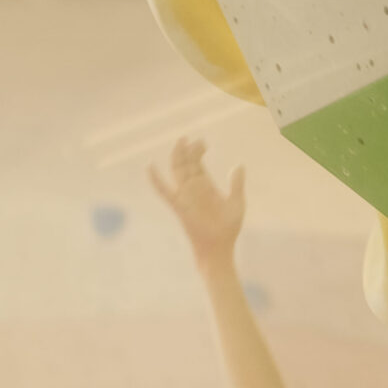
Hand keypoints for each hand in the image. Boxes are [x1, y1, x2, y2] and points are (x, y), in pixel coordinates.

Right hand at [147, 137, 246, 260]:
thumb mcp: (236, 203)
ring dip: (178, 157)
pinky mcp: (179, 206)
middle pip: (186, 164)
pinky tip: (149, 166)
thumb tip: (238, 165)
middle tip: (193, 139)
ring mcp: (185, 197)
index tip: (203, 142)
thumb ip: (236, 184)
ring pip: (177, 172)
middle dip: (188, 151)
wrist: (220, 248)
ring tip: (180, 142)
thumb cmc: (228, 229)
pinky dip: (156, 180)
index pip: (197, 164)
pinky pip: (164, 191)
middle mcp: (193, 189)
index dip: (198, 152)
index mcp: (206, 187)